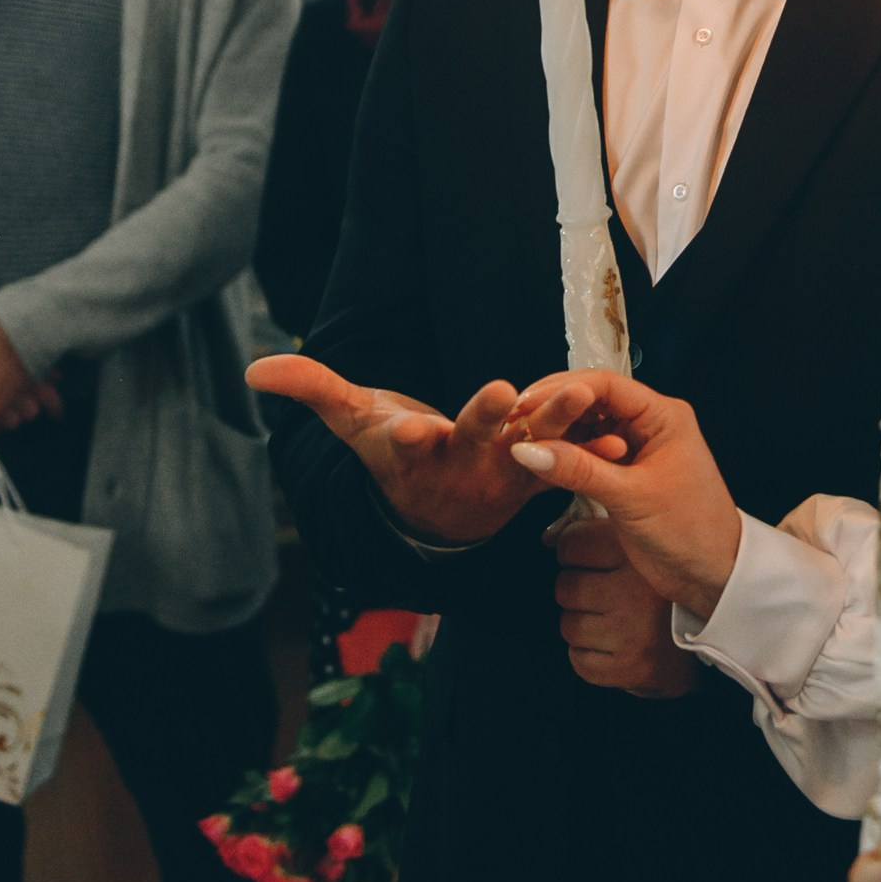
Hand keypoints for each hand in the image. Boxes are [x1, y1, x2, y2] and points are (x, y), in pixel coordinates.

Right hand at [246, 356, 607, 546]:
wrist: (439, 512)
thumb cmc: (394, 453)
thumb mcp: (354, 421)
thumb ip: (312, 389)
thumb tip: (253, 369)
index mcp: (415, 450)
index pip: (403, 440)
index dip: (404, 434)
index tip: (408, 427)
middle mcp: (460, 461)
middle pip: (473, 438)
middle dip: (484, 418)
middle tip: (497, 394)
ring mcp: (504, 466)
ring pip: (532, 445)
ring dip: (556, 425)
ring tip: (578, 399)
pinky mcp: (541, 466)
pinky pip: (573, 458)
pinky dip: (599, 450)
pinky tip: (627, 438)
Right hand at [504, 369, 742, 616]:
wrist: (712, 576)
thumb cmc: (690, 532)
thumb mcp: (631, 498)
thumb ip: (579, 470)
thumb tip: (528, 448)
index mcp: (663, 416)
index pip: (605, 385)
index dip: (562, 390)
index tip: (526, 403)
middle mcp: (650, 425)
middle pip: (592, 401)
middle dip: (554, 408)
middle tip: (515, 420)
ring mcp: (636, 449)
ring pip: (587, 426)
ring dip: (557, 431)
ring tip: (520, 438)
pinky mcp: (625, 474)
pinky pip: (589, 453)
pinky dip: (565, 455)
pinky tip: (540, 461)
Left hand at [554, 519, 698, 697]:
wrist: (714, 637)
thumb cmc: (670, 590)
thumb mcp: (647, 547)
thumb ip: (605, 533)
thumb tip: (550, 536)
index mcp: (639, 553)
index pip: (570, 544)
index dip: (573, 553)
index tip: (586, 559)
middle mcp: (635, 590)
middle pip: (565, 587)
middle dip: (577, 591)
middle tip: (601, 593)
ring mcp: (630, 632)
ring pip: (569, 625)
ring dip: (583, 625)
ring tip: (611, 620)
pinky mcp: (628, 667)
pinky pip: (579, 660)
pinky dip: (588, 656)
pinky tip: (612, 645)